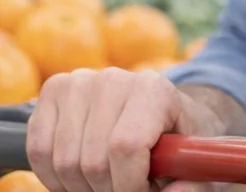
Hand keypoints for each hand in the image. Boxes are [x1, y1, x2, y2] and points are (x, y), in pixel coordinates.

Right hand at [26, 68, 224, 191]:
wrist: (158, 112)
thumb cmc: (176, 142)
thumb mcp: (194, 164)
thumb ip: (192, 185)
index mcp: (156, 89)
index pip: (126, 147)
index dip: (129, 185)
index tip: (142, 190)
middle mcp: (117, 78)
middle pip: (93, 160)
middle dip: (108, 188)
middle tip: (124, 184)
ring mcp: (82, 80)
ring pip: (64, 161)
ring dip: (81, 186)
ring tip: (107, 177)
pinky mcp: (55, 90)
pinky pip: (38, 150)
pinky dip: (53, 175)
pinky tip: (80, 171)